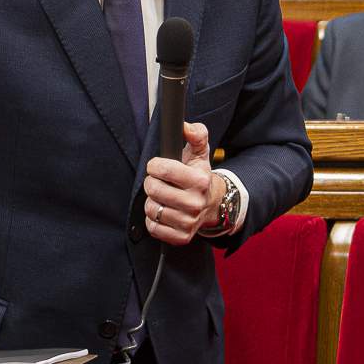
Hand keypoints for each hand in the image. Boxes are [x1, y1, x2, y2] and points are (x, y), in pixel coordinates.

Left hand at [142, 122, 219, 246]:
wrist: (212, 205)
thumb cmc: (200, 177)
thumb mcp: (200, 153)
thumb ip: (196, 134)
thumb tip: (186, 126)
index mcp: (200, 181)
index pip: (162, 169)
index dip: (155, 165)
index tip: (157, 166)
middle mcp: (195, 203)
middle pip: (153, 188)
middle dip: (152, 182)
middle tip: (160, 182)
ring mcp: (188, 222)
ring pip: (151, 208)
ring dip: (152, 201)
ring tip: (162, 197)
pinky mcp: (181, 237)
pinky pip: (153, 227)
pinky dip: (153, 219)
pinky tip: (164, 212)